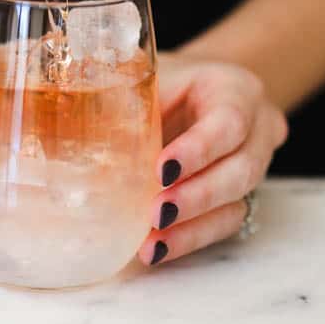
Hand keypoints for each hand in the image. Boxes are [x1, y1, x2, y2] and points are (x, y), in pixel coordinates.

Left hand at [139, 52, 288, 265]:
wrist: (192, 89)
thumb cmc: (167, 79)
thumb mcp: (150, 75)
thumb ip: (124, 96)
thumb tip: (67, 131)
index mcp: (236, 90)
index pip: (229, 122)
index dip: (198, 150)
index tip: (162, 171)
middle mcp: (257, 129)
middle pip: (241, 171)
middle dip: (196, 196)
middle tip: (156, 212)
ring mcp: (253, 165)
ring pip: (235, 204)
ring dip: (191, 226)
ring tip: (152, 241)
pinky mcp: (239, 196)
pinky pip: (222, 225)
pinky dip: (189, 239)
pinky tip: (157, 248)